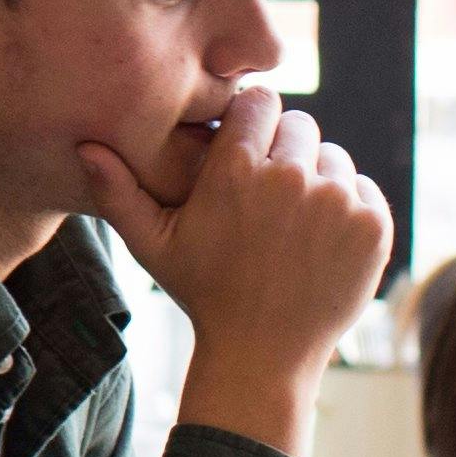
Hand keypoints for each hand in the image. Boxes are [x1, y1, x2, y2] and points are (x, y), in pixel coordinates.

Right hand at [77, 83, 390, 454]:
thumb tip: (83, 145)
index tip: (247, 150)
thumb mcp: (153, 244)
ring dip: (318, 179)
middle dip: (284, 150)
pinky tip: (320, 241)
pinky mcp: (372, 225)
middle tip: (269, 194)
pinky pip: (364, 189)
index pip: (258, 100)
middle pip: (299, 125)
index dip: (251, 122)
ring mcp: (337, 201)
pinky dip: (349, 208)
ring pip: (333, 158)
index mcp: (236, 169)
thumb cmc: (204, 294)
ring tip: (294, 223)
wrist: (263, 356)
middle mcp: (290, 177)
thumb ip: (118, 192)